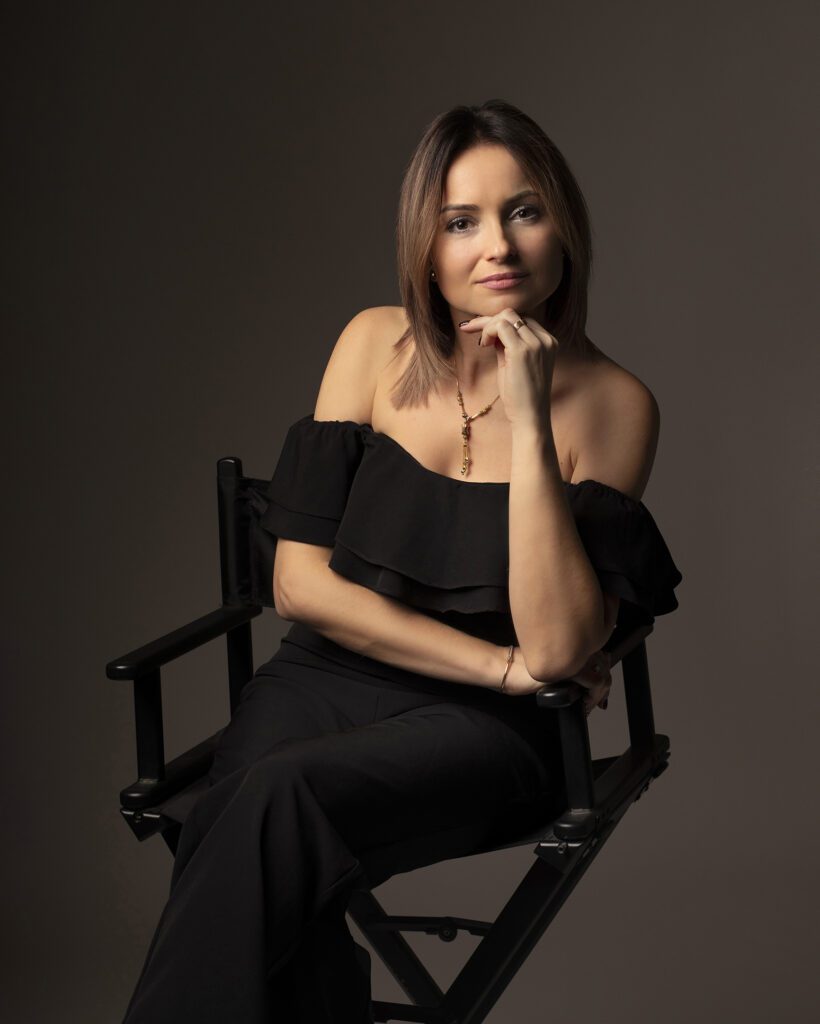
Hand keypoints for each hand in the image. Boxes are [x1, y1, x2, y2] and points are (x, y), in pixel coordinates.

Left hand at [458, 307, 557, 427]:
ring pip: (505, 316)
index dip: (499, 323)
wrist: (530, 416)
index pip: (522, 320)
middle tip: (470, 330)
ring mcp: (535, 343)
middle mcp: (545, 339)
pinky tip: (483, 345)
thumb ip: (507, 346)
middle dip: (489, 320)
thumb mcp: (514, 364)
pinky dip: (487, 331)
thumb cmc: (522, 395)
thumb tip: (492, 332)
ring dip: (487, 326)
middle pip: (513, 314)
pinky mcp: (522, 350)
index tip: (482, 334)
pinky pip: (500, 327)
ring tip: (481, 343)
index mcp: (548, 342)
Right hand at [497, 647, 611, 713]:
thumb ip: (571, 669)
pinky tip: (584, 705)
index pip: (601, 658)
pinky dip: (594, 697)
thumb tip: (595, 679)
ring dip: (599, 695)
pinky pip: (596, 683)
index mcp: (573, 642)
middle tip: (595, 704)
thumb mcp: (553, 670)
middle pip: (605, 667)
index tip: (598, 695)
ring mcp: (576, 655)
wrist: (507, 669)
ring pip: (603, 675)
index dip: (603, 679)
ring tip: (588, 706)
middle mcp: (577, 645)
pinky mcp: (572, 667)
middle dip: (603, 690)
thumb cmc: (524, 671)